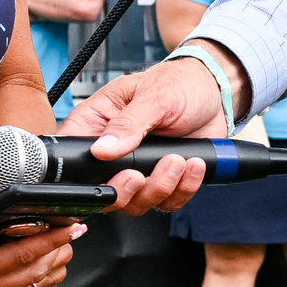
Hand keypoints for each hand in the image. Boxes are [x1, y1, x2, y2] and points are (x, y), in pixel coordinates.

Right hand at [68, 57, 228, 214]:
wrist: (214, 92)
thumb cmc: (178, 84)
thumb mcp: (153, 97)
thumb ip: (128, 124)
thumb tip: (102, 150)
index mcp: (97, 124)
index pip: (73, 155)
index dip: (81, 175)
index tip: (105, 175)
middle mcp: (113, 151)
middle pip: (104, 191)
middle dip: (125, 191)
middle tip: (140, 175)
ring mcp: (139, 168)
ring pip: (136, 202)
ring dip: (159, 188)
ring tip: (177, 161)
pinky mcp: (164, 179)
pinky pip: (168, 201)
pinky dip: (183, 189)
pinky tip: (192, 167)